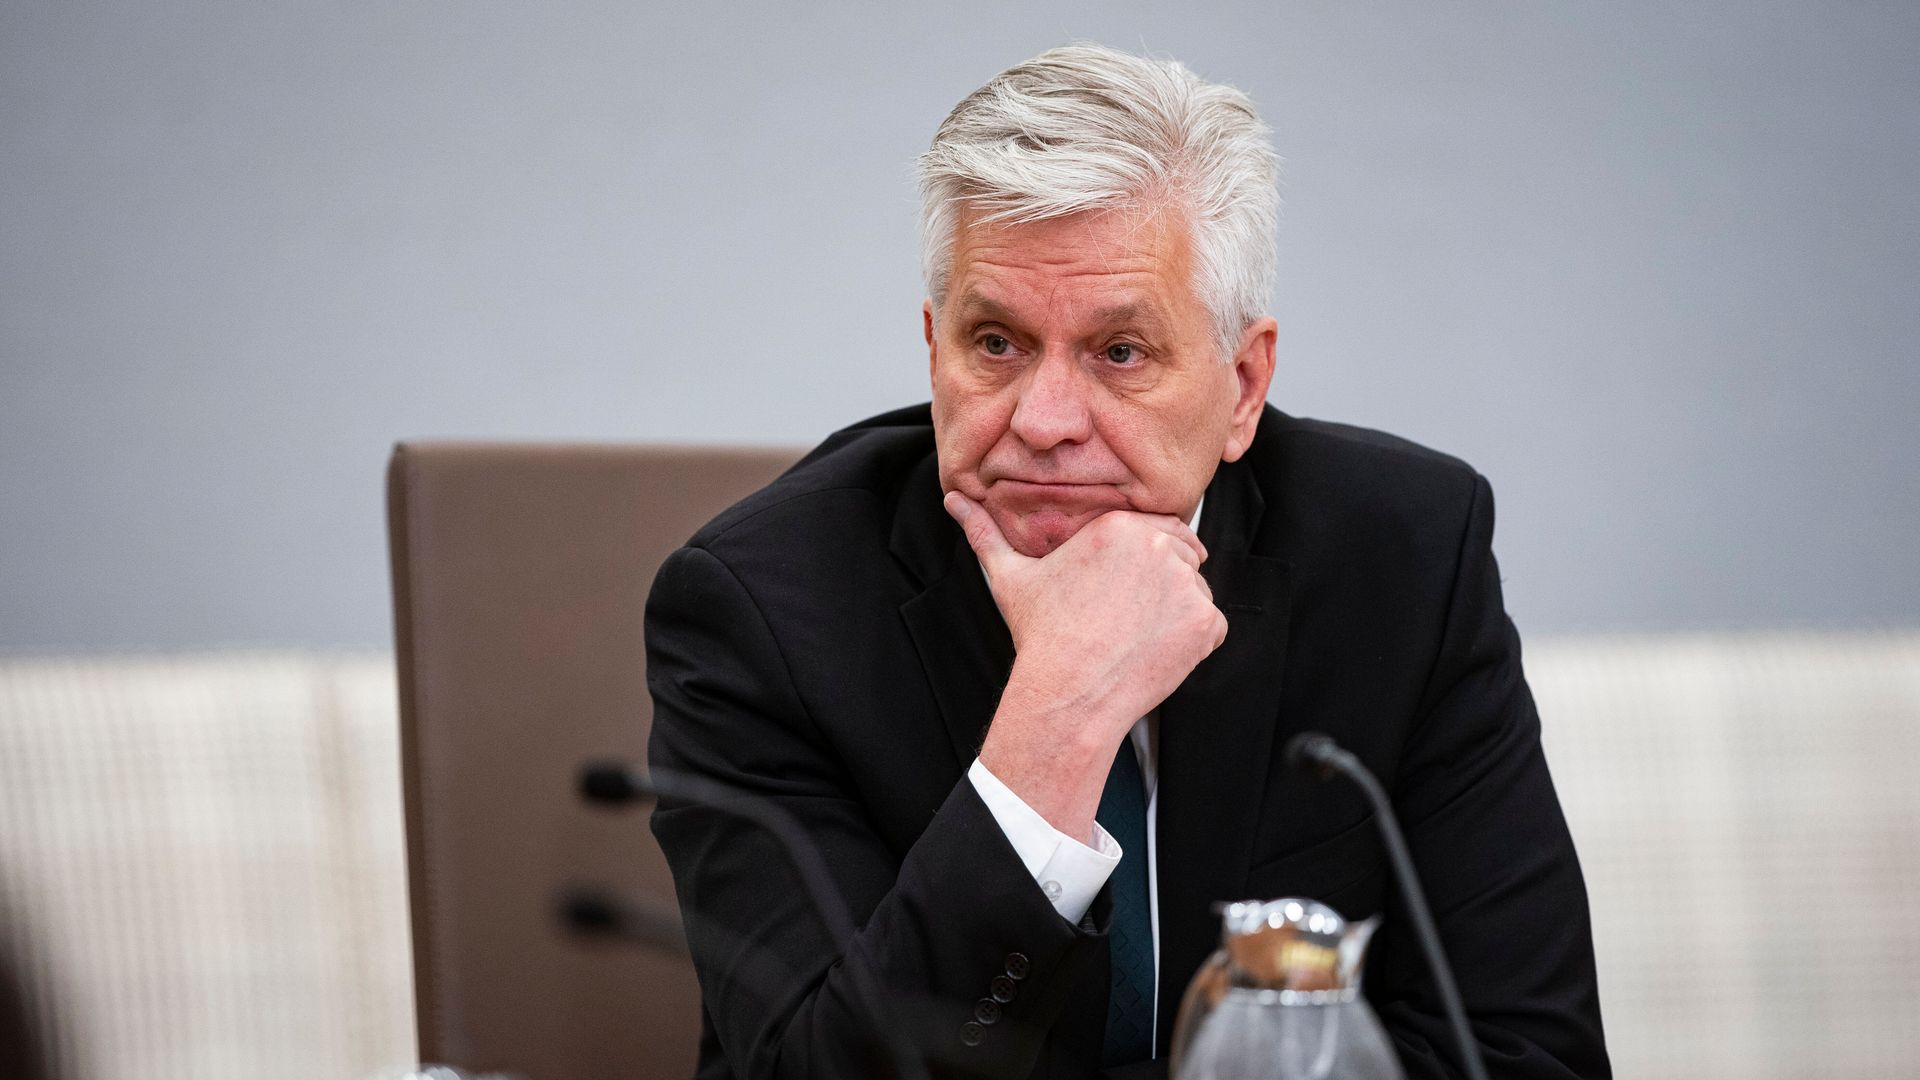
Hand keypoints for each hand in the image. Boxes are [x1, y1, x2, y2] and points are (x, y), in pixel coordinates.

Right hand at [944, 491, 1227, 840]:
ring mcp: (1186, 583)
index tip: (1124, 592)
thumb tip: (952, 500)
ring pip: (1197, 591)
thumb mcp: (1010, 577)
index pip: (1157, 529)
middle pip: (1184, 554)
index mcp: (1117, 526)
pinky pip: (1213, 625)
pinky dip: (1194, 643)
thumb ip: (985, 533)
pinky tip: (1154, 654)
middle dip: (1165, 583)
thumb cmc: (1040, 635)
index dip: (1144, 561)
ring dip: (1178, 613)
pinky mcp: (1204, 621)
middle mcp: (1157, 545)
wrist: (1068, 692)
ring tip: (1136, 638)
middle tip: (1130, 619)